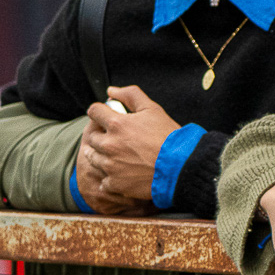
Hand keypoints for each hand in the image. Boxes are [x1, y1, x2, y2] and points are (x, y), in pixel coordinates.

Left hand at [80, 85, 177, 205]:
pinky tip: (125, 174)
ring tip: (121, 156)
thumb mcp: (153, 109)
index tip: (107, 116)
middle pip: (92, 137)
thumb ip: (131, 95)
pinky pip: (104, 180)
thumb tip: (111, 91)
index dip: (100, 112)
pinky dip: (112, 177)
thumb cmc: (170, 137)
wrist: (182, 166)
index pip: (94, 111)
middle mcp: (109, 145)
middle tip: (118, 138)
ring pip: (93, 158)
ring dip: (102, 155)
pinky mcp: (115, 184)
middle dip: (102, 135)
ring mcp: (110, 166)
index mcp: (116, 124)